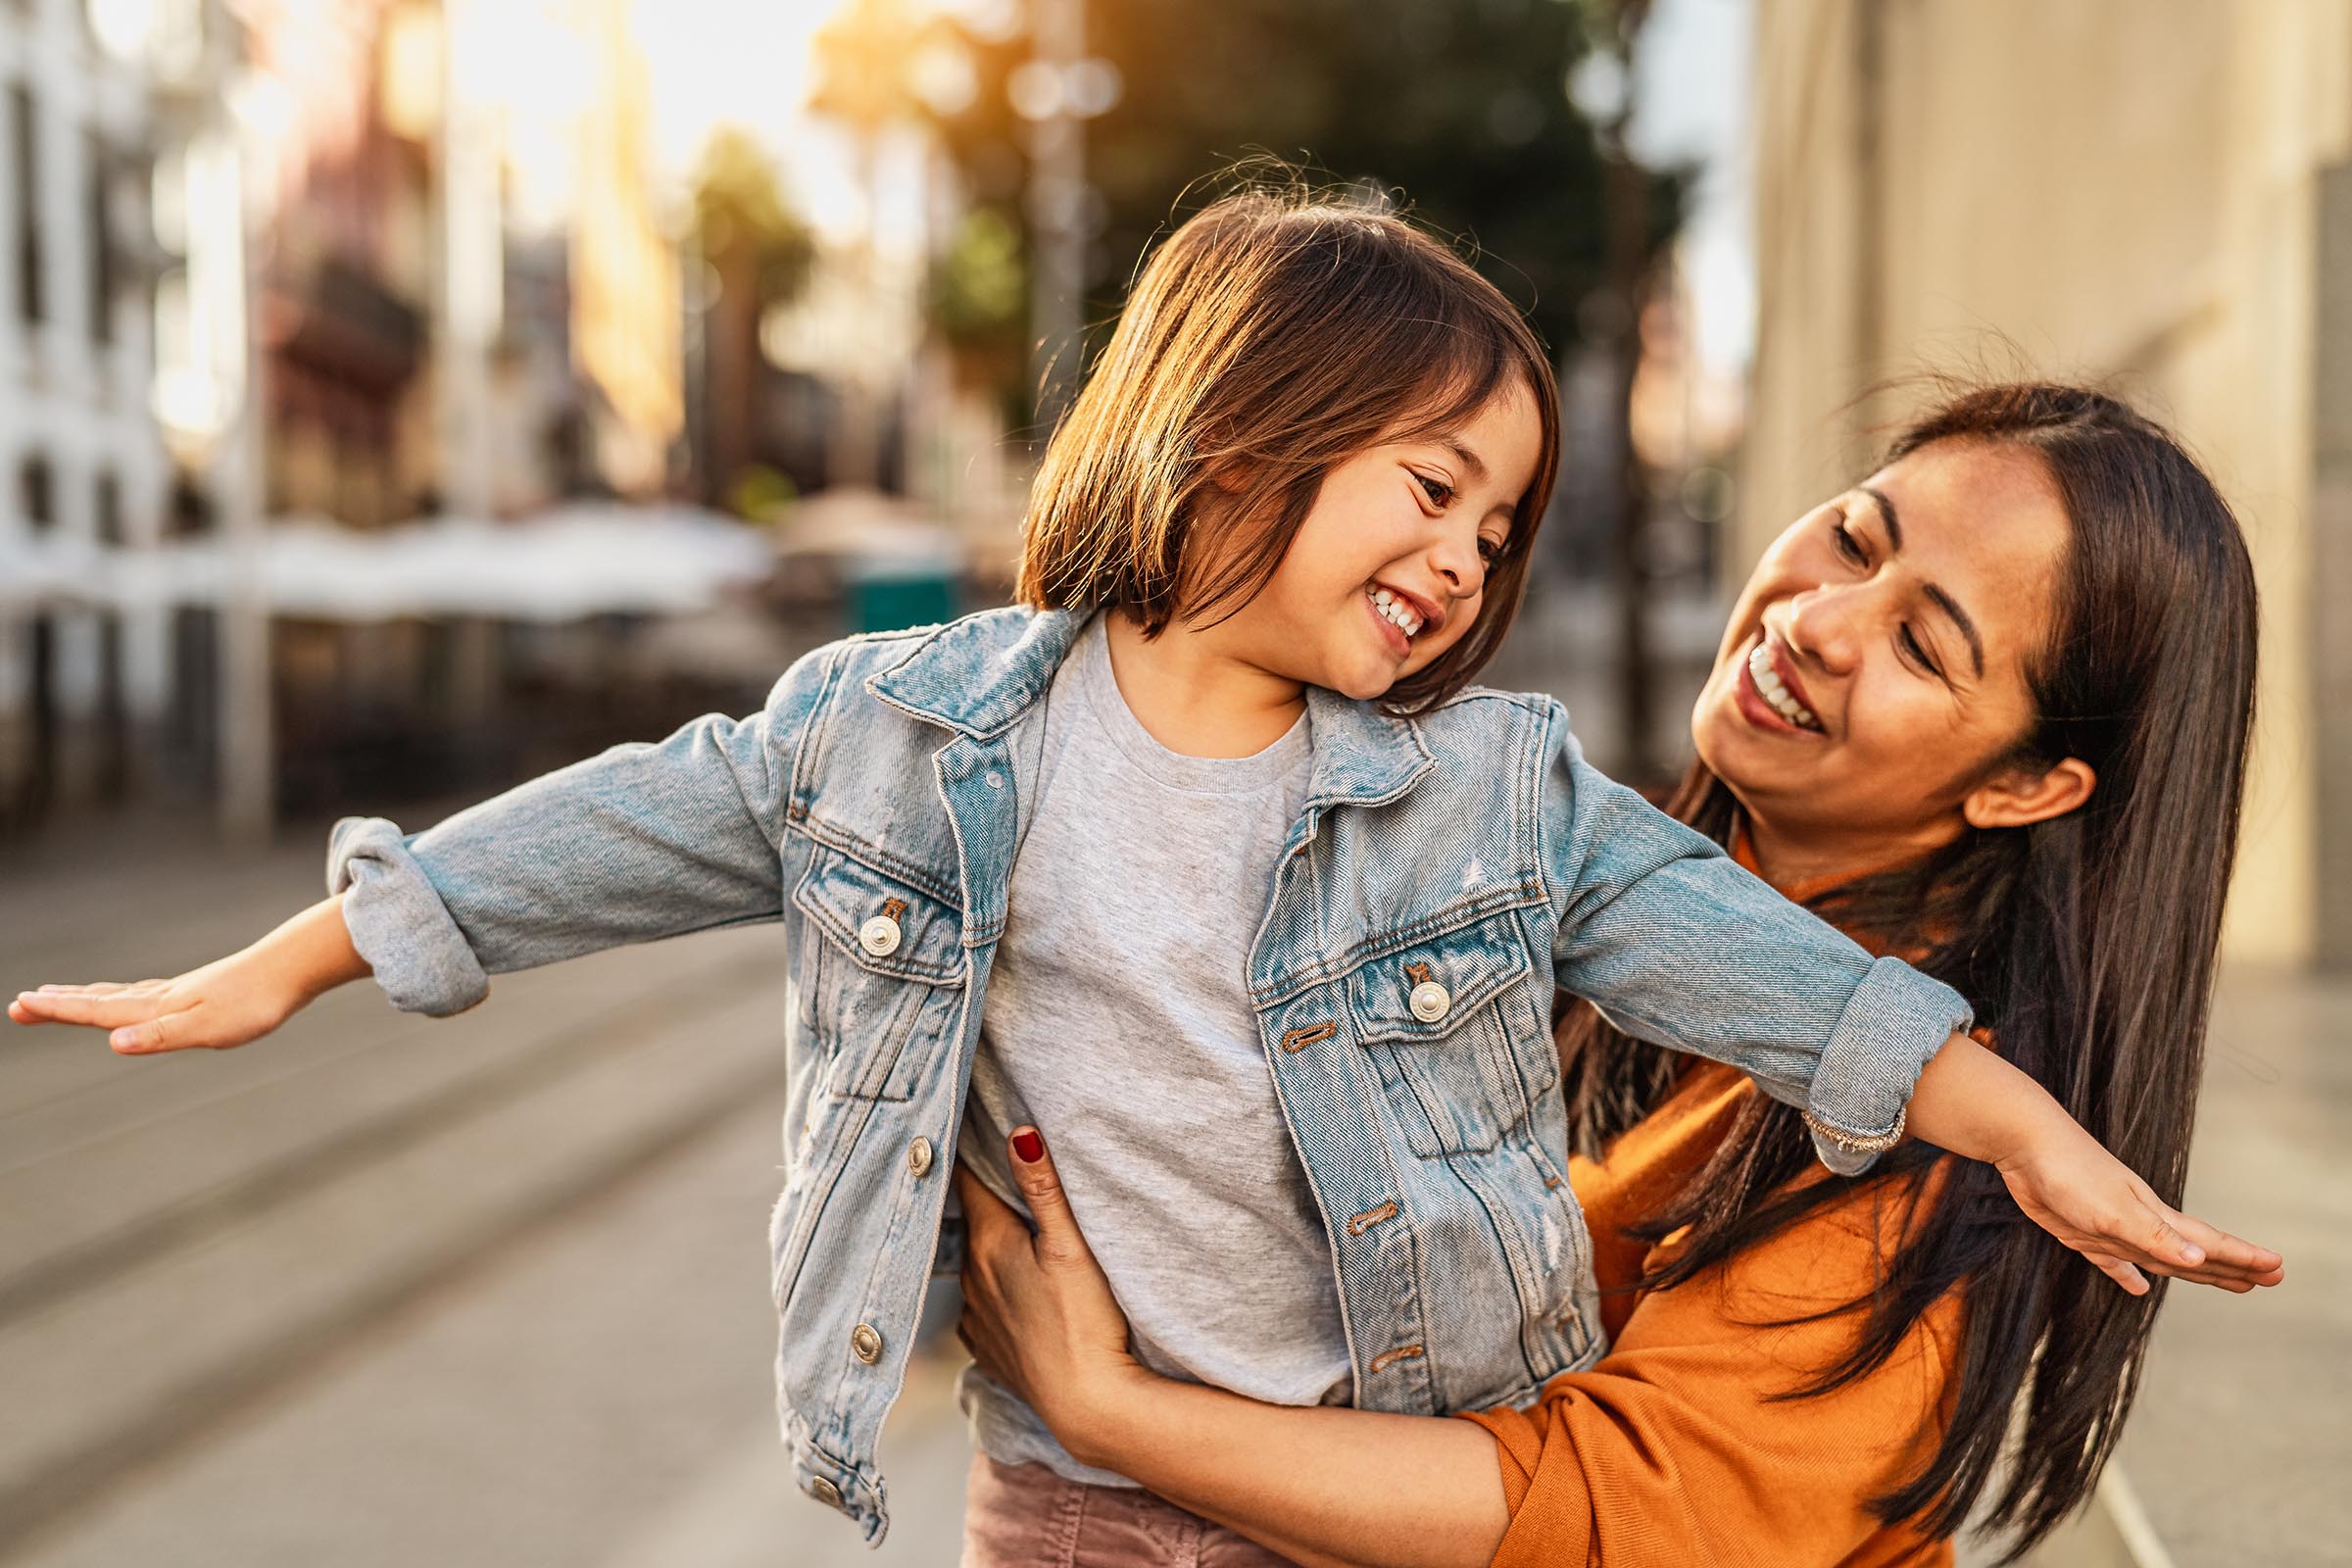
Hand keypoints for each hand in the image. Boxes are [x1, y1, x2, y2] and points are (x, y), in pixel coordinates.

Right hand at [7, 897, 363, 1053]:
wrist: (295, 967)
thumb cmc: (256, 1003)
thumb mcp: (208, 1028)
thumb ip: (159, 1037)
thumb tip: (111, 1043)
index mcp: (158, 1008)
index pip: (97, 1012)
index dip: (58, 1011)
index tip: (19, 1005)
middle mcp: (163, 996)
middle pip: (101, 1000)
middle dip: (61, 1003)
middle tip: (23, 1002)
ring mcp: (182, 991)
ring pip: (123, 995)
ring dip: (89, 997)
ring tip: (63, 995)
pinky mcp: (202, 990)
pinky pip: (149, 993)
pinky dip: (126, 996)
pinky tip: (135, 999)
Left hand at [956, 1127, 1147, 1462]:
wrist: (1088, 1405)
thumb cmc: (1085, 1321)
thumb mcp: (1070, 1246)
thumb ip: (1043, 1189)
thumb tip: (1018, 1132)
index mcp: (987, 1245)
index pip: (967, 1182)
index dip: (972, 1151)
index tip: (973, 1123)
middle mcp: (970, 1280)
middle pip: (971, 1222)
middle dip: (984, 1197)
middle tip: (999, 1168)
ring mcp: (976, 1318)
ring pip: (974, 1265)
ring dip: (989, 1247)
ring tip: (1014, 1233)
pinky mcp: (989, 1349)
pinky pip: (982, 1306)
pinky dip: (993, 1290)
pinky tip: (1015, 1291)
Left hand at [1994, 1116, 2285, 1294]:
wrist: (2025, 1145)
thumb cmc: (2071, 1172)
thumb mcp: (2114, 1210)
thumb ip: (2154, 1236)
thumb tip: (2199, 1257)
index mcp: (2155, 1218)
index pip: (2209, 1243)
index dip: (2243, 1257)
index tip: (2278, 1268)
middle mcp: (2141, 1223)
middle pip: (2195, 1253)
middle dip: (2232, 1267)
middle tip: (2269, 1279)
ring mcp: (2113, 1228)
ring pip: (2163, 1258)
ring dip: (2193, 1271)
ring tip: (2224, 1282)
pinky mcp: (2082, 1233)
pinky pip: (2114, 1261)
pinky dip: (2129, 1275)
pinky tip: (2138, 1286)